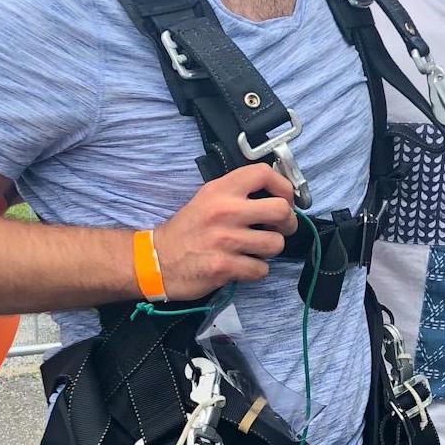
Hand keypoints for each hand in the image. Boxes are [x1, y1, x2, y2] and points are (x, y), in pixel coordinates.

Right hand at [152, 164, 298, 298]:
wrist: (156, 260)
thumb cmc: (188, 230)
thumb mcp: (207, 198)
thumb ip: (238, 193)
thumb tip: (278, 195)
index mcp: (221, 189)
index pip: (264, 173)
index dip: (284, 186)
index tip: (285, 199)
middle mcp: (225, 211)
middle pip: (281, 210)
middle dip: (287, 223)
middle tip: (279, 228)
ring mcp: (225, 239)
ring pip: (275, 244)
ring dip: (269, 250)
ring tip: (254, 249)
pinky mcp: (224, 266)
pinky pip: (261, 270)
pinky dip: (255, 271)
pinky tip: (242, 266)